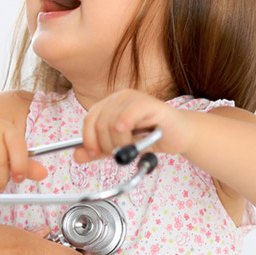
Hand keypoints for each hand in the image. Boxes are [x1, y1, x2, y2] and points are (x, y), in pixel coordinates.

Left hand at [74, 89, 193, 162]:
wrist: (178, 136)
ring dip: (119, 143)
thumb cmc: (150, 139)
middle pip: (99, 122)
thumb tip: (76, 157)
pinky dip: (126, 129)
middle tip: (117, 154)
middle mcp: (120, 97)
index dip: (89, 139)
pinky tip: (132, 139)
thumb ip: (98, 151)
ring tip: (131, 149)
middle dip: (105, 144)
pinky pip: (129, 115)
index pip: (89, 120)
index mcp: (110, 104)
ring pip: (112, 122)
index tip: (94, 154)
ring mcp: (134, 98)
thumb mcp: (119, 147)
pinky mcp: (149, 104)